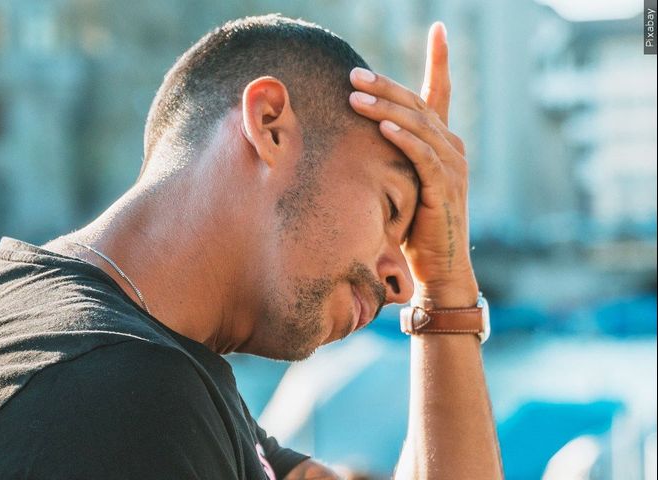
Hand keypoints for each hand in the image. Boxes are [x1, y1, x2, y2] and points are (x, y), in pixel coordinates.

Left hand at [348, 22, 477, 307]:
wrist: (439, 267)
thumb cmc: (414, 227)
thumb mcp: (402, 183)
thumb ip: (392, 156)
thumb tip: (358, 135)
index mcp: (443, 142)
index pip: (440, 92)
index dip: (440, 60)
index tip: (438, 29)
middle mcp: (452, 147)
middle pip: (417, 104)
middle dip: (385, 86)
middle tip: (352, 73)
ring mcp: (452, 166)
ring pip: (418, 125)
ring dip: (385, 108)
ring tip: (354, 96)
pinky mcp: (444, 188)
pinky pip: (422, 156)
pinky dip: (402, 139)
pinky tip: (382, 127)